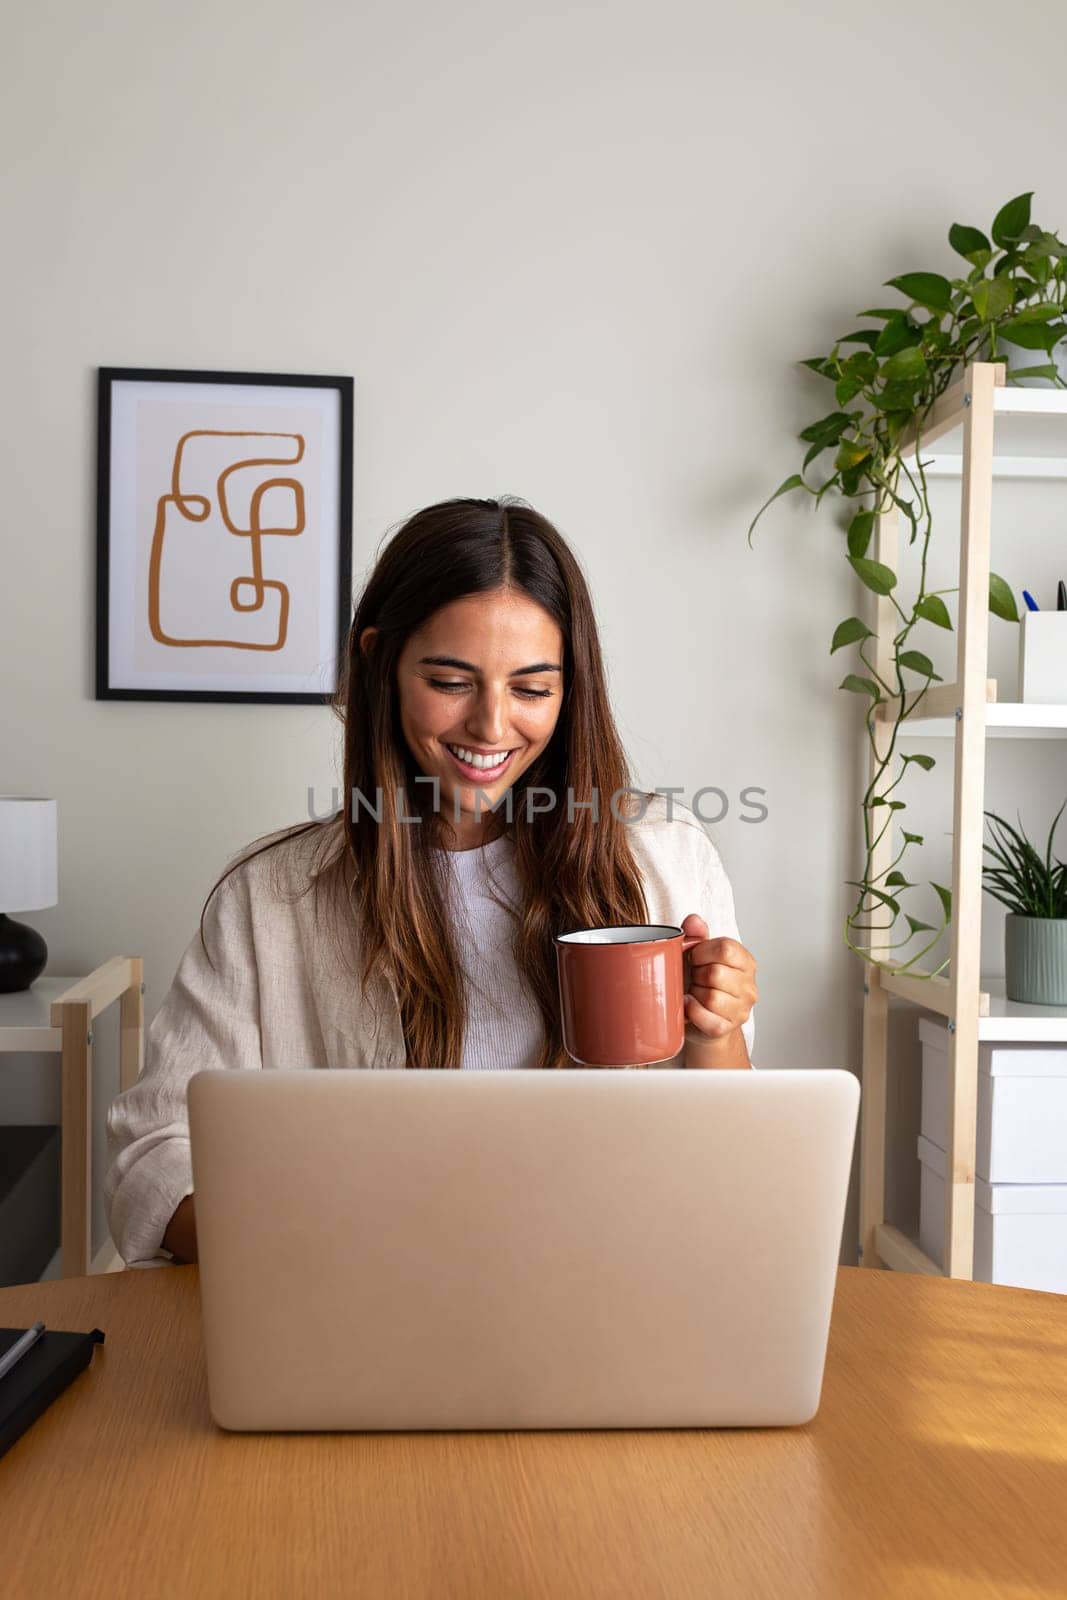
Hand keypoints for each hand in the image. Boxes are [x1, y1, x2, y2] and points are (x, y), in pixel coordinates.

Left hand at [680, 914, 757, 1052]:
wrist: (698, 1018)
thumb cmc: (699, 982)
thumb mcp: (698, 954)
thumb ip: (696, 935)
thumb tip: (694, 921)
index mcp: (745, 961)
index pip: (726, 949)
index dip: (702, 952)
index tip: (695, 957)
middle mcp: (749, 985)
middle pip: (716, 974)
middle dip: (697, 975)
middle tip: (694, 977)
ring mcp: (741, 1009)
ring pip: (711, 997)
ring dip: (695, 993)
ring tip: (695, 992)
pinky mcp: (726, 1027)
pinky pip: (705, 1018)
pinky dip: (692, 1011)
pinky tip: (689, 1005)